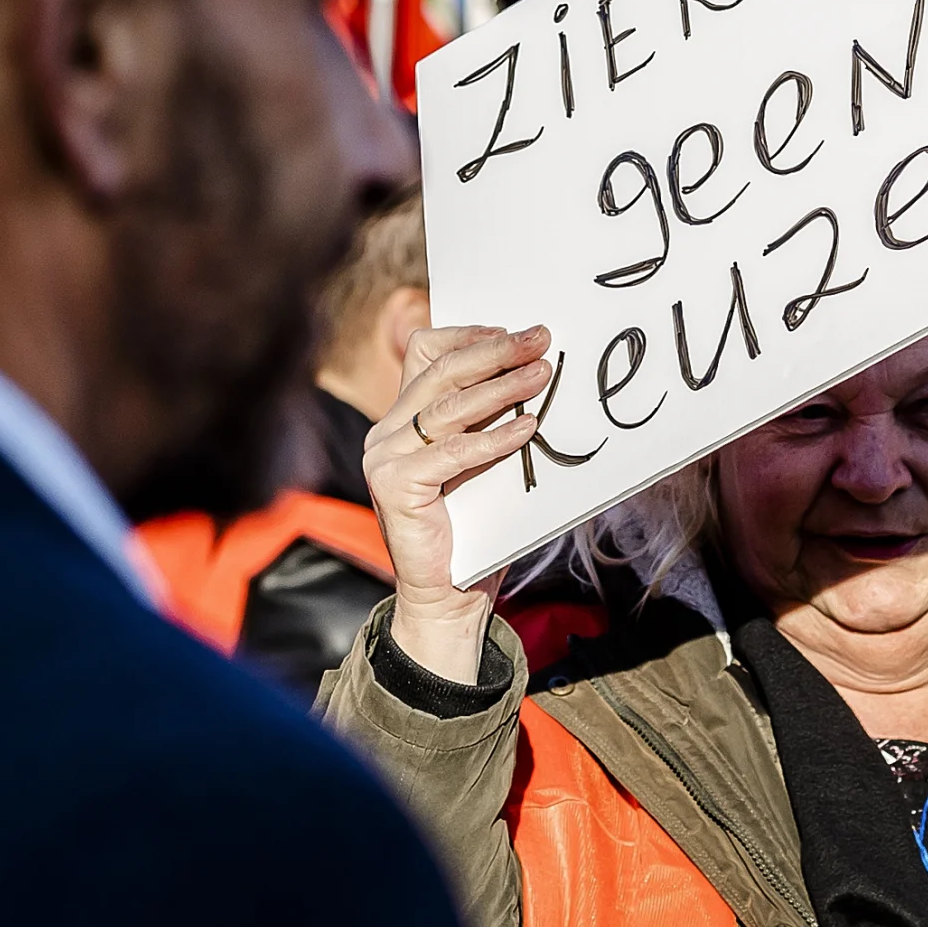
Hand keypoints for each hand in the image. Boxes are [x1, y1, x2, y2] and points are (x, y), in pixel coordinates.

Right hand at [366, 323, 552, 685]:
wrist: (448, 595)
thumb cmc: (473, 528)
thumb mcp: (481, 462)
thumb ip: (489, 421)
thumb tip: (537, 374)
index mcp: (400, 419)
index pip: (424, 353)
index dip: (468, 336)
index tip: (514, 331)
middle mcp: (385, 432)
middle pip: (440, 371)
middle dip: (495, 351)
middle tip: (540, 339)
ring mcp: (384, 457)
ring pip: (449, 406)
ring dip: (503, 387)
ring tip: (543, 374)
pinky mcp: (394, 485)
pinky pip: (453, 452)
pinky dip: (494, 438)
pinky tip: (527, 429)